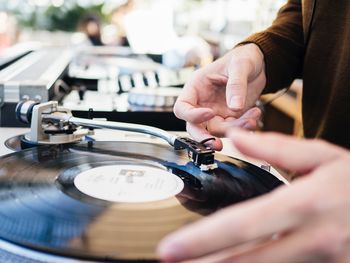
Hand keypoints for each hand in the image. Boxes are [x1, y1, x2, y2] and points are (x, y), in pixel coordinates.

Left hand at [158, 131, 349, 262]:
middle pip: (247, 259)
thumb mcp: (324, 156)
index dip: (202, 239)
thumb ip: (277, 148)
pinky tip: (233, 262)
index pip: (243, 224)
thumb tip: (236, 137)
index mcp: (306, 204)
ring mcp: (323, 261)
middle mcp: (313, 240)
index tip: (171, 247)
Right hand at [174, 44, 265, 149]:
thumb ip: (236, 84)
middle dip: (205, 138)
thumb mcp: (240, 65)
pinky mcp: (229, 118)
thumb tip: (234, 106)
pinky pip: (233, 129)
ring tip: (250, 119)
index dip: (192, 115)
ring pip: (216, 131)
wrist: (260, 64)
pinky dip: (244, 126)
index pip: (182, 108)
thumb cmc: (242, 58)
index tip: (210, 113)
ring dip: (234, 130)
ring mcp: (215, 113)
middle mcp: (202, 103)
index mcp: (196, 87)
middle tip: (217, 144)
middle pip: (194, 127)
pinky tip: (254, 115)